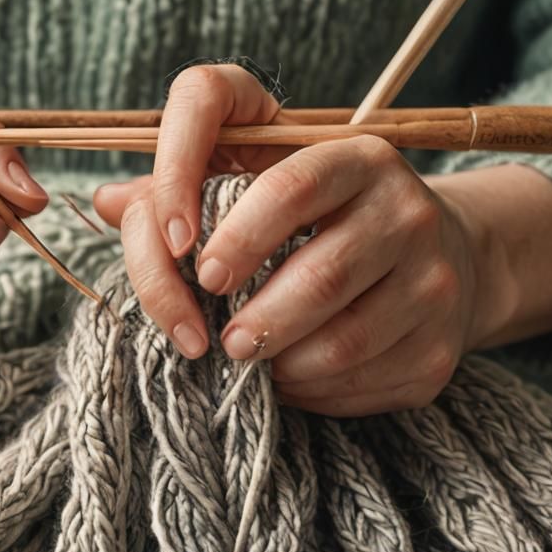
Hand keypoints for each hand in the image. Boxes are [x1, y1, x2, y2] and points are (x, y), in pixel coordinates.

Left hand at [94, 64, 530, 416]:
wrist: (446, 258)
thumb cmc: (324, 223)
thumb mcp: (269, 185)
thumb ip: (190, 191)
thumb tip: (105, 203)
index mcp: (356, 160)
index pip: (291, 185)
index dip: (240, 233)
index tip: (195, 268)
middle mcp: (408, 211)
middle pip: (321, 275)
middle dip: (255, 319)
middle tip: (219, 344)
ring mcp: (436, 280)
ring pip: (345, 340)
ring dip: (282, 364)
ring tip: (249, 365)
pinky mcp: (443, 347)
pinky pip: (366, 382)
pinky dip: (316, 392)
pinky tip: (292, 382)